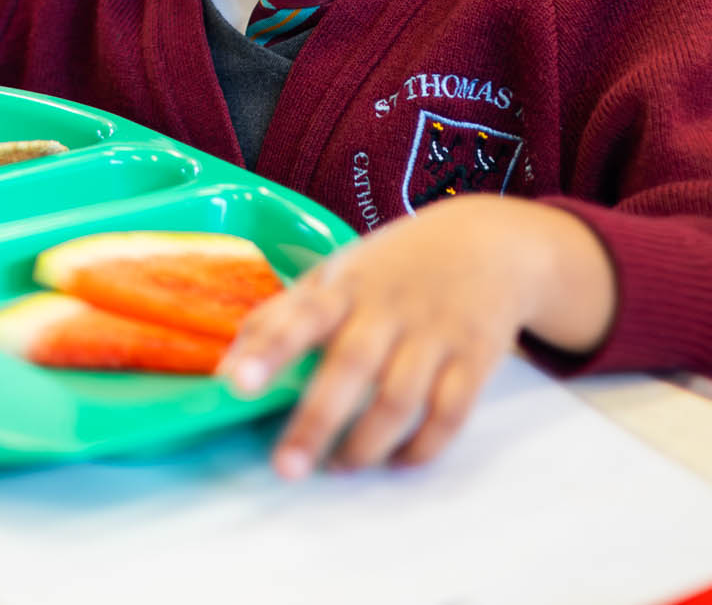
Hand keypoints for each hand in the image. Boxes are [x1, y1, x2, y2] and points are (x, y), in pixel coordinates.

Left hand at [219, 195, 614, 475]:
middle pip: (351, 367)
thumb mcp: (335, 276)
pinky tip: (396, 462)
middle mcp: (389, 307)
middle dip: (316, 422)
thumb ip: (281, 317)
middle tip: (286, 468)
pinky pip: (450, 414)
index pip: (301, 315)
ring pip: (400, 399)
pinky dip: (422, 447)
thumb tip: (223, 370)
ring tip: (338, 466)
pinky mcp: (476, 358)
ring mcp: (436, 332)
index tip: (235, 385)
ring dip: (367, 444)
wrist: (488, 243)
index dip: (267, 350)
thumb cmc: (392, 268)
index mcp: (346, 286)